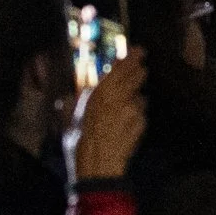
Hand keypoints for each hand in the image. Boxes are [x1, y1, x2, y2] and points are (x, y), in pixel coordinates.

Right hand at [65, 48, 146, 183]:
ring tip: (124, 110)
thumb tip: (86, 90)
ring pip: (140, 97)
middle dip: (138, 72)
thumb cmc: (79, 140)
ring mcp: (133, 109)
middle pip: (136, 75)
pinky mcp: (141, 123)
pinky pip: (141, 115)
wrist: (97, 164)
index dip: (131, 57)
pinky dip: (137, 117)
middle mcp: (119, 96)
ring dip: (136, 99)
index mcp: (101, 90)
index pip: (121, 66)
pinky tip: (126, 125)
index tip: (139, 50)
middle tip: (140, 70)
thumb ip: (84, 98)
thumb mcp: (74, 114)